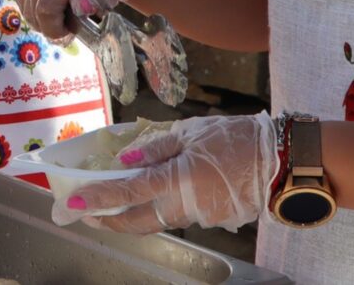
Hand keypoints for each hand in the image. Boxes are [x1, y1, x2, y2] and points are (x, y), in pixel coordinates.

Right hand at [8, 0, 143, 40]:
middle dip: (52, 25)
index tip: (73, 31)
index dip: (57, 29)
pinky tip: (54, 0)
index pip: (45, 10)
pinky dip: (36, 6)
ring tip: (66, 9)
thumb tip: (81, 7)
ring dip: (44, 17)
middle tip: (73, 21)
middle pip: (33, 12)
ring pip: (25, 8)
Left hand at [56, 113, 276, 233]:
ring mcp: (199, 217)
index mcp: (177, 178)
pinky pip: (176, 216)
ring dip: (132, 215)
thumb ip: (156, 147)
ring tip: (114, 203)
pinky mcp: (211, 220)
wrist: (279, 160)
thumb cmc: (236, 139)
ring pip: (155, 222)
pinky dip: (158, 209)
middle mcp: (185, 205)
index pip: (128, 192)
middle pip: (136, 222)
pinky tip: (153, 196)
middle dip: (108, 220)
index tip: (75, 204)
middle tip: (88, 213)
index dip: (98, 198)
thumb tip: (126, 158)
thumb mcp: (192, 132)